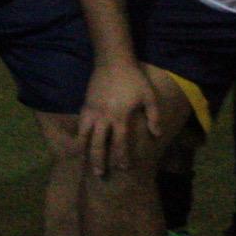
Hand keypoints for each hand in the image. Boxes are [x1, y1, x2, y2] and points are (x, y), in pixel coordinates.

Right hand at [77, 62, 160, 177]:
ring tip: (85, 163)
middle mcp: (104, 118)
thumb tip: (157, 134)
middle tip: (100, 174)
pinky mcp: (85, 106)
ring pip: (84, 137)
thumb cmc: (134, 78)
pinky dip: (78, 137)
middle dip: (99, 161)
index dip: (121, 157)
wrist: (113, 61)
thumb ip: (154, 116)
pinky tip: (79, 144)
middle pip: (98, 145)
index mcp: (120, 117)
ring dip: (85, 152)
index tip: (123, 168)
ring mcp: (92, 112)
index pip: (120, 143)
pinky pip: (79, 125)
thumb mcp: (148, 96)